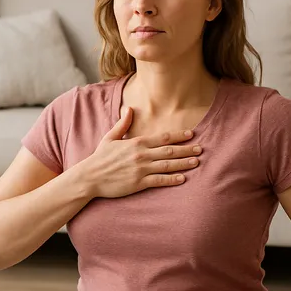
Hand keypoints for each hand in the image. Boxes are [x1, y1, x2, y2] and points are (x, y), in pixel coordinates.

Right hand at [81, 107, 202, 198]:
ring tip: (196, 162)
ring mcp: (141, 169)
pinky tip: (183, 178)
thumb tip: (128, 108)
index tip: (191, 134)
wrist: (89, 177)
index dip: (178, 136)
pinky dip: (172, 179)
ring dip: (183, 163)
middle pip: (169, 151)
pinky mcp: (138, 183)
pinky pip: (159, 181)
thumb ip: (122, 123)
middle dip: (186, 149)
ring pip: (167, 165)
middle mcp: (141, 155)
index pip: (162, 138)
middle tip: (200, 149)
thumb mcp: (110, 137)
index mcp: (136, 143)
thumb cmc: (100, 158)